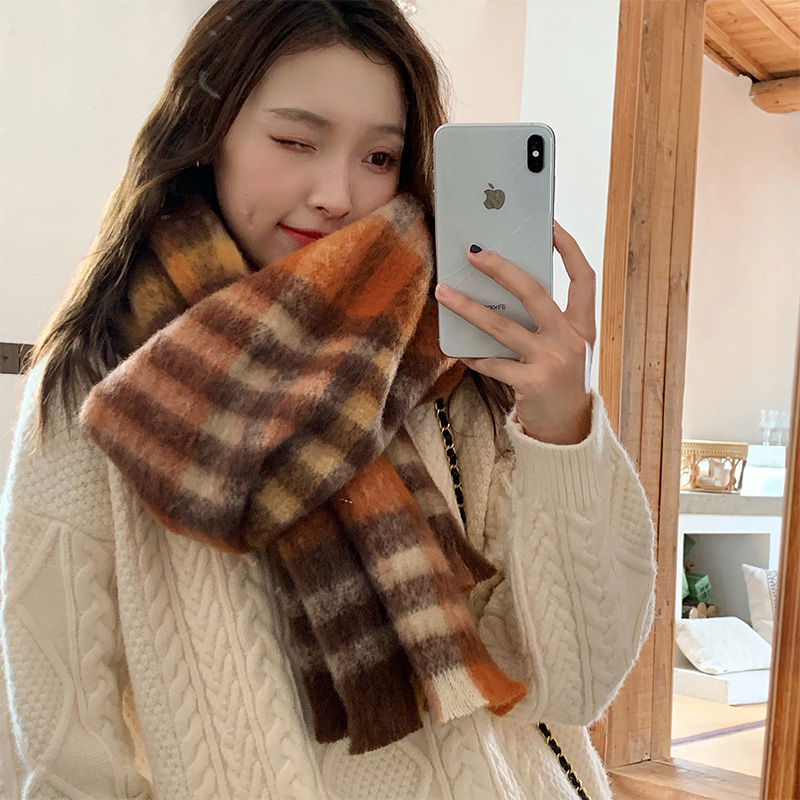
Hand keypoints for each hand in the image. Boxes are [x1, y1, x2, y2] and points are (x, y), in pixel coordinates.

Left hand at [434, 221, 596, 444]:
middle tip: (473, 252)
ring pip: (503, 326)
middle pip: (535, 293)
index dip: (568, 247)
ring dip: (469, 307)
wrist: (569, 428)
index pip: (584, 276)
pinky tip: (456, 348)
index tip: (549, 224)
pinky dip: (472, 355)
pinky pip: (493, 363)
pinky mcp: (532, 383)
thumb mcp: (567, 346)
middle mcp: (571, 340)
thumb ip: (548, 320)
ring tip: (443, 292)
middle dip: (502, 269)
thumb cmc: (561, 380)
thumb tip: (505, 287)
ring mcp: (552, 362)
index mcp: (584, 325)